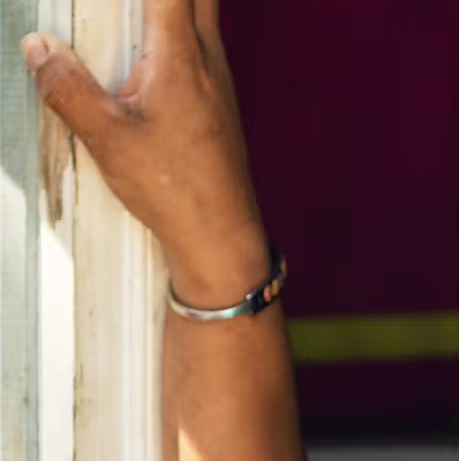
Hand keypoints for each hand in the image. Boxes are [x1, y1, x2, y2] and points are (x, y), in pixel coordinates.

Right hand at [22, 0, 268, 304]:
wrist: (222, 239)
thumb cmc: (175, 192)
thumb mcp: (108, 141)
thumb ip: (68, 89)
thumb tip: (38, 48)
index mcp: (182, 57)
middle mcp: (209, 60)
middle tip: (119, 7)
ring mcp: (220, 81)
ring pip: (203, 15)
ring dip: (172, 5)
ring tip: (126, 16)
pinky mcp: (219, 102)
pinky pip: (202, 46)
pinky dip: (178, 30)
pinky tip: (146, 50)